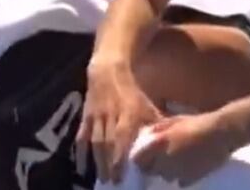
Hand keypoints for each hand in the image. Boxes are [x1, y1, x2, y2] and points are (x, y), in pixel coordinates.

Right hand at [76, 61, 163, 182]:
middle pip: (109, 142)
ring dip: (98, 161)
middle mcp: (111, 115)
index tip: (125, 172)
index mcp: (128, 112)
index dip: (122, 154)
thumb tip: (169, 136)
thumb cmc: (131, 90)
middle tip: (113, 181)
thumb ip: (156, 120)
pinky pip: (81, 136)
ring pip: (95, 141)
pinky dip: (80, 152)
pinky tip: (81, 167)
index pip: (124, 136)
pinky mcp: (86, 116)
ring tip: (102, 178)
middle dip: (110, 163)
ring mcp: (97, 116)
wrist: (108, 71)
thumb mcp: (146, 102)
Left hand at [133, 112, 240, 186]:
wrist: (222, 132)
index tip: (147, 155)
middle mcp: (164, 161)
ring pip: (166, 176)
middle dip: (156, 164)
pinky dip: (182, 175)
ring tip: (181, 158)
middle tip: (166, 155)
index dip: (142, 158)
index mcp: (159, 144)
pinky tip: (191, 164)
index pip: (138, 159)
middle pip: (152, 170)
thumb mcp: (177, 120)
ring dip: (169, 169)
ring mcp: (176, 172)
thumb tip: (147, 135)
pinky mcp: (189, 179)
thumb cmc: (199, 122)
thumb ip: (159, 129)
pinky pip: (180, 181)